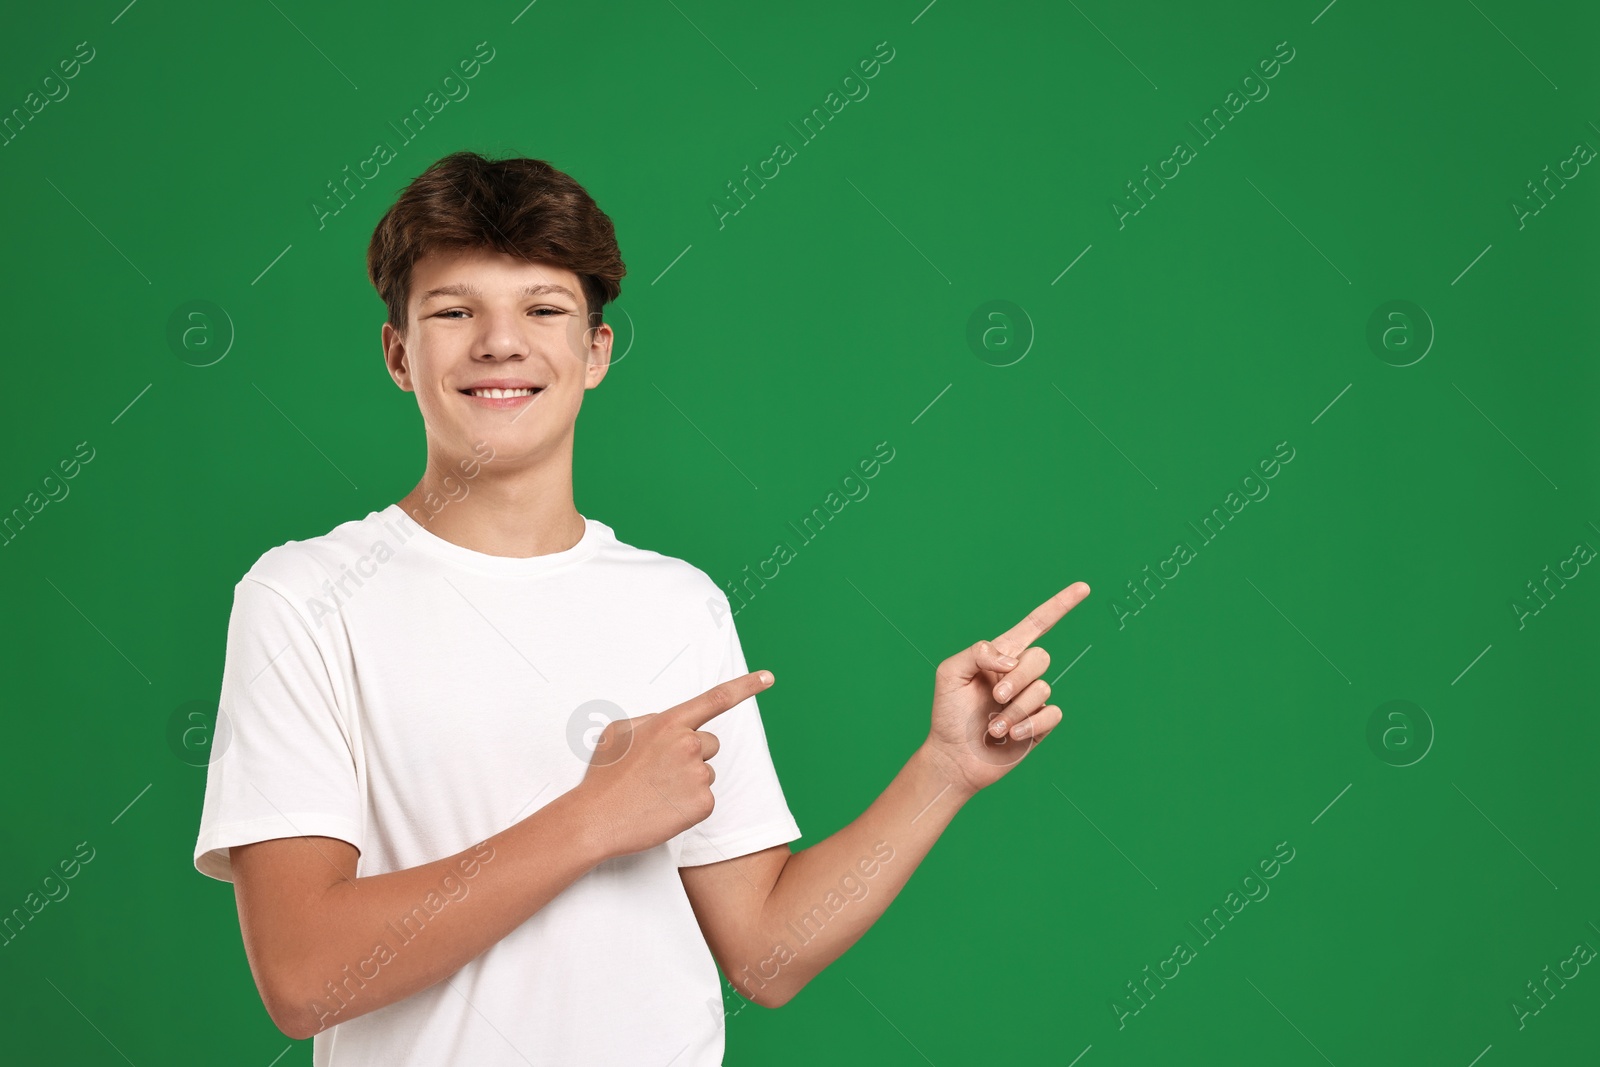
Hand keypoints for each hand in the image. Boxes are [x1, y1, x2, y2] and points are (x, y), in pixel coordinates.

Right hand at [575, 669, 775, 859]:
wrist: (596, 819)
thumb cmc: (604, 777)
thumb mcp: (619, 732)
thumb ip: (650, 720)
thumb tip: (669, 725)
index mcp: (670, 723)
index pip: (717, 698)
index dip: (746, 686)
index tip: (768, 677)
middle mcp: (689, 744)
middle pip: (710, 744)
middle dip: (692, 754)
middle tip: (660, 772)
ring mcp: (698, 775)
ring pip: (707, 773)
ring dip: (688, 781)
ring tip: (656, 792)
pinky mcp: (703, 804)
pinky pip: (704, 798)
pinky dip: (688, 805)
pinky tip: (663, 808)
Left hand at [923, 583, 1089, 796]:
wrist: (953, 757)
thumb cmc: (948, 714)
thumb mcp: (950, 673)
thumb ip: (977, 653)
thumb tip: (1012, 659)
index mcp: (1001, 655)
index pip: (1036, 624)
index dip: (1060, 605)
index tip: (1083, 587)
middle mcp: (1020, 674)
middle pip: (1040, 658)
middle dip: (1016, 678)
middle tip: (994, 697)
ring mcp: (1031, 699)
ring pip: (1043, 689)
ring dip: (1014, 710)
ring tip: (992, 726)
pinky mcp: (1040, 725)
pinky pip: (1052, 714)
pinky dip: (1030, 725)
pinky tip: (1010, 736)